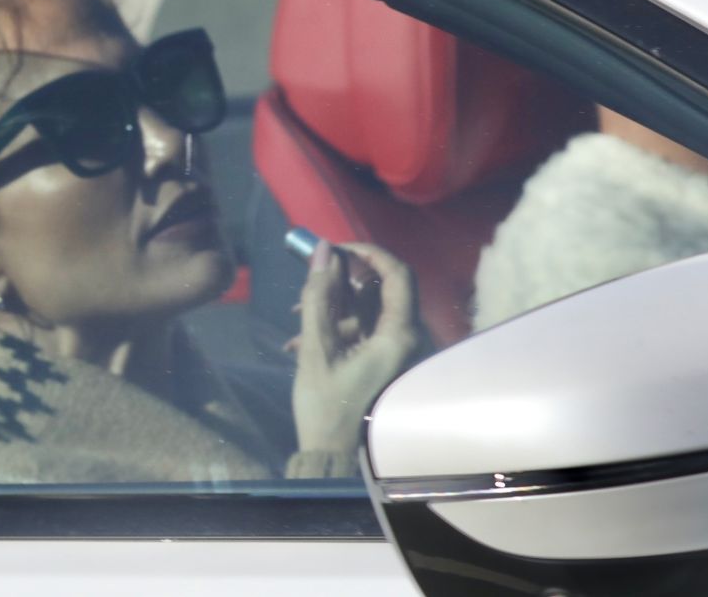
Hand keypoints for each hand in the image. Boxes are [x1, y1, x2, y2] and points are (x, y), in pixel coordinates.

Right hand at [290, 241, 418, 453]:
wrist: (333, 457)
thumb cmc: (326, 408)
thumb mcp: (316, 349)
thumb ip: (318, 295)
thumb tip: (323, 250)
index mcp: (400, 336)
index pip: (397, 273)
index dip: (367, 253)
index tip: (335, 250)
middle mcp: (410, 340)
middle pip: (382, 289)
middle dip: (342, 283)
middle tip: (310, 285)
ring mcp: (401, 352)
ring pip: (371, 309)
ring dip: (335, 307)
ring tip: (297, 321)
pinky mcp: (389, 361)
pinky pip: (368, 329)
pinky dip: (340, 327)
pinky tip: (306, 340)